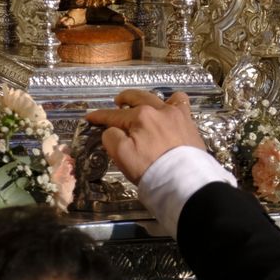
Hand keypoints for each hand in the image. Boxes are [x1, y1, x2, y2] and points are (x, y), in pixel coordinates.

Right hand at [84, 90, 204, 184]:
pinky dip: (173, 102)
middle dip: (123, 99)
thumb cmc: (150, 169)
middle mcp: (158, 110)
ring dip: (146, 98)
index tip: (90, 117)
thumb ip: (111, 138)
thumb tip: (112, 130)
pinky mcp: (189, 122)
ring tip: (141, 103)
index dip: (100, 116)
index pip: (114, 115)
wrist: (184, 181)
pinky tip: (170, 107)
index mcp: (140, 117)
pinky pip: (181, 103)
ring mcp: (175, 114)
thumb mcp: (122, 156)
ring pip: (158, 98)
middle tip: (117, 102)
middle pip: (136, 98)